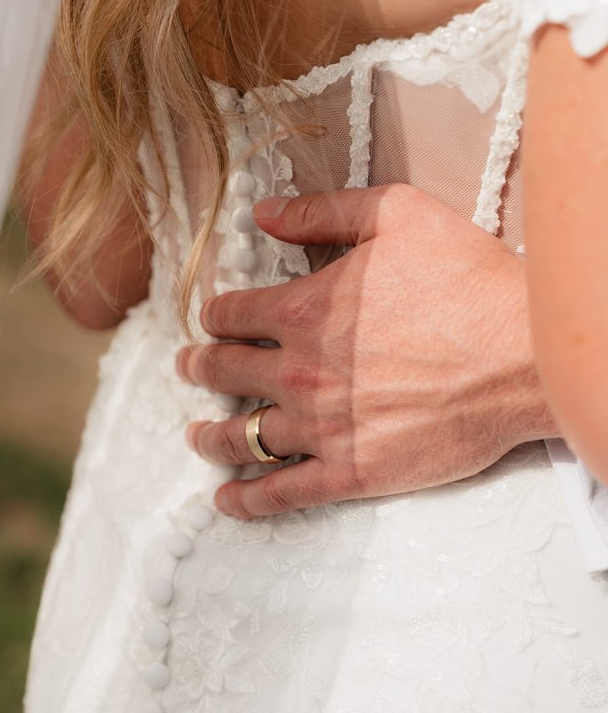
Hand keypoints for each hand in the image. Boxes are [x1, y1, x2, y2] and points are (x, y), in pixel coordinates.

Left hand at [176, 185, 557, 517]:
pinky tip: (227, 500)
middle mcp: (299, 371)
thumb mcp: (397, 215)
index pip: (231, 314)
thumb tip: (264, 213)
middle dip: (199, 369)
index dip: (215, 315)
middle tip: (189, 370)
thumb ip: (323, 212)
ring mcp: (322, 427)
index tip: (213, 320)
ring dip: (210, 436)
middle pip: (224, 374)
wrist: (522, 356)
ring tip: (196, 437)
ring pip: (242, 437)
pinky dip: (247, 500)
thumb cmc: (467, 280)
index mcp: (303, 310)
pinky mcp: (351, 472)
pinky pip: (282, 494)